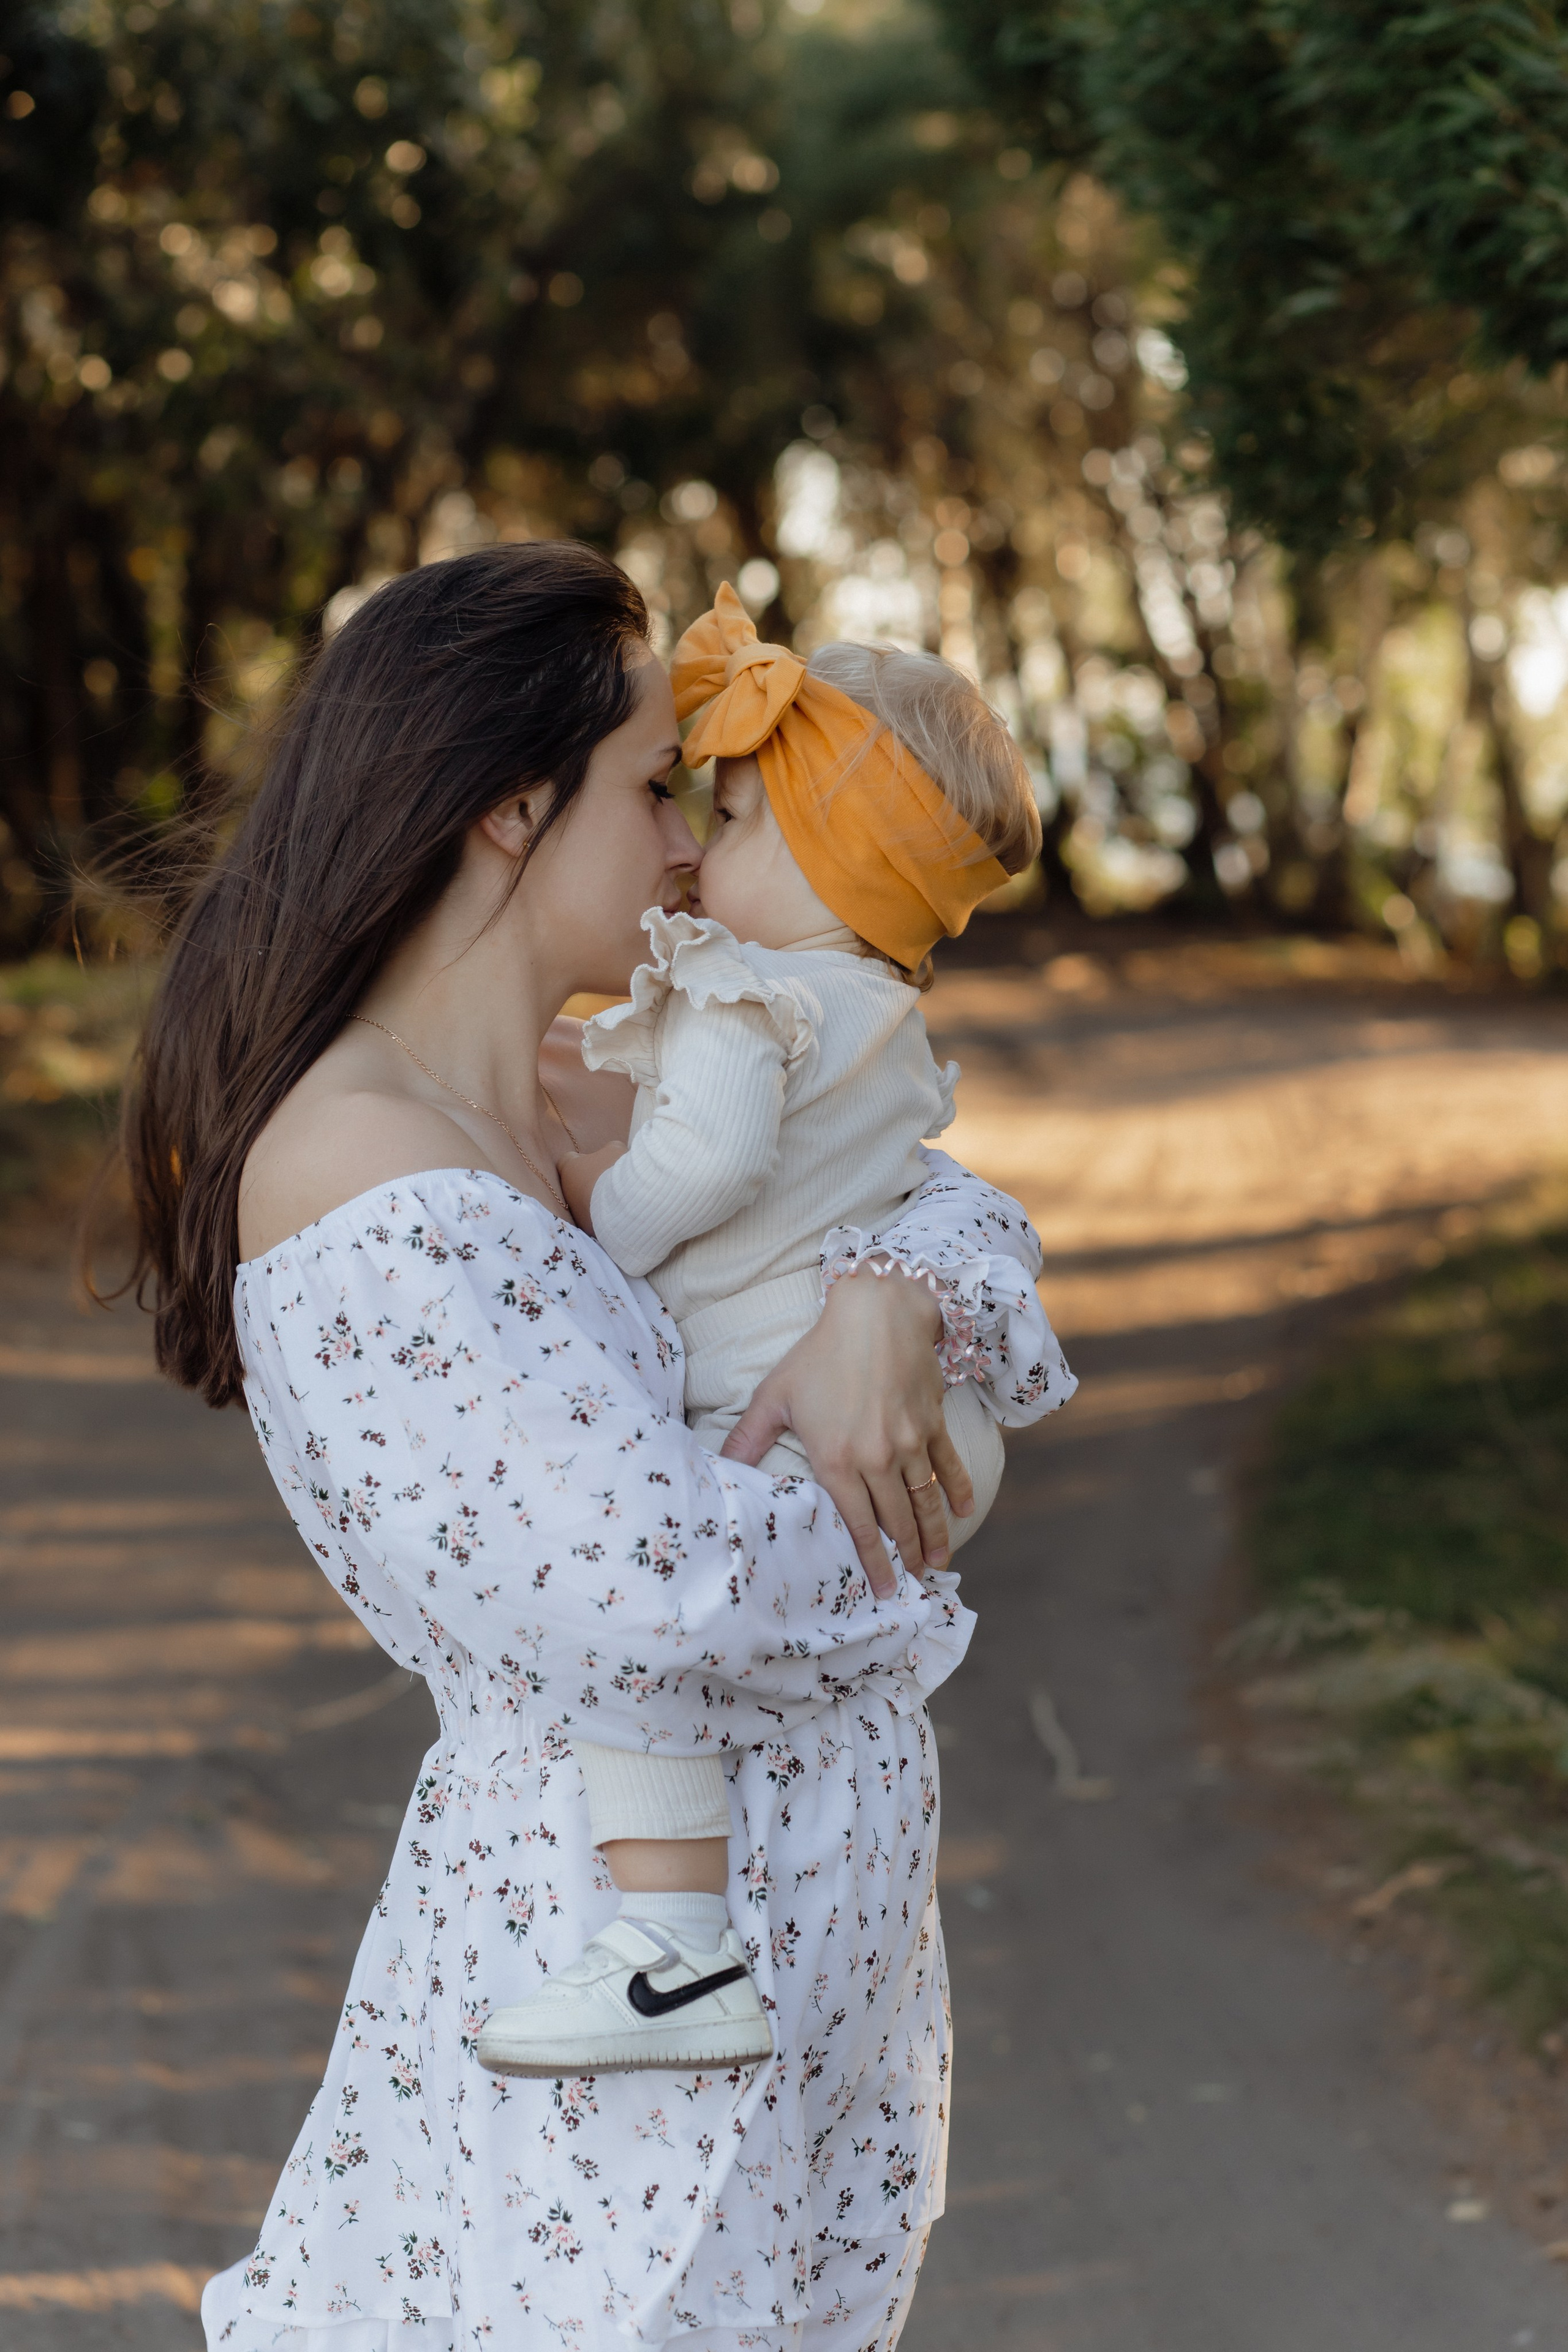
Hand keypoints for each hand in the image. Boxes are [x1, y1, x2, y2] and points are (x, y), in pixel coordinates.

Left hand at [559, 1140, 624, 1231]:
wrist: (624, 1203)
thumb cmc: (615, 1170)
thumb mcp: (615, 1150)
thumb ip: (608, 1150)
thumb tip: (610, 1153)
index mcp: (570, 1168)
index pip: (567, 1160)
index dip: (580, 1159)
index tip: (593, 1160)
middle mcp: (568, 1191)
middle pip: (576, 1183)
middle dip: (589, 1181)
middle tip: (609, 1178)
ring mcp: (577, 1212)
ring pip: (585, 1203)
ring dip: (597, 1199)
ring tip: (617, 1196)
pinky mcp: (589, 1228)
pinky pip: (595, 1218)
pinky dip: (604, 1214)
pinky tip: (619, 1210)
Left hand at [720, 1262, 972, 1596]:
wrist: (876, 1312)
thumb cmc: (819, 1354)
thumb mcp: (775, 1395)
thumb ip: (747, 1439)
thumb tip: (718, 1468)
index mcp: (838, 1460)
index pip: (858, 1526)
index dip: (871, 1564)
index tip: (880, 1591)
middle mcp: (878, 1459)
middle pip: (897, 1522)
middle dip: (905, 1559)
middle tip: (911, 1584)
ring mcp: (911, 1442)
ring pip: (925, 1502)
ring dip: (933, 1537)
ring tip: (936, 1563)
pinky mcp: (933, 1423)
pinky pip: (948, 1466)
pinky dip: (957, 1491)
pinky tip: (961, 1512)